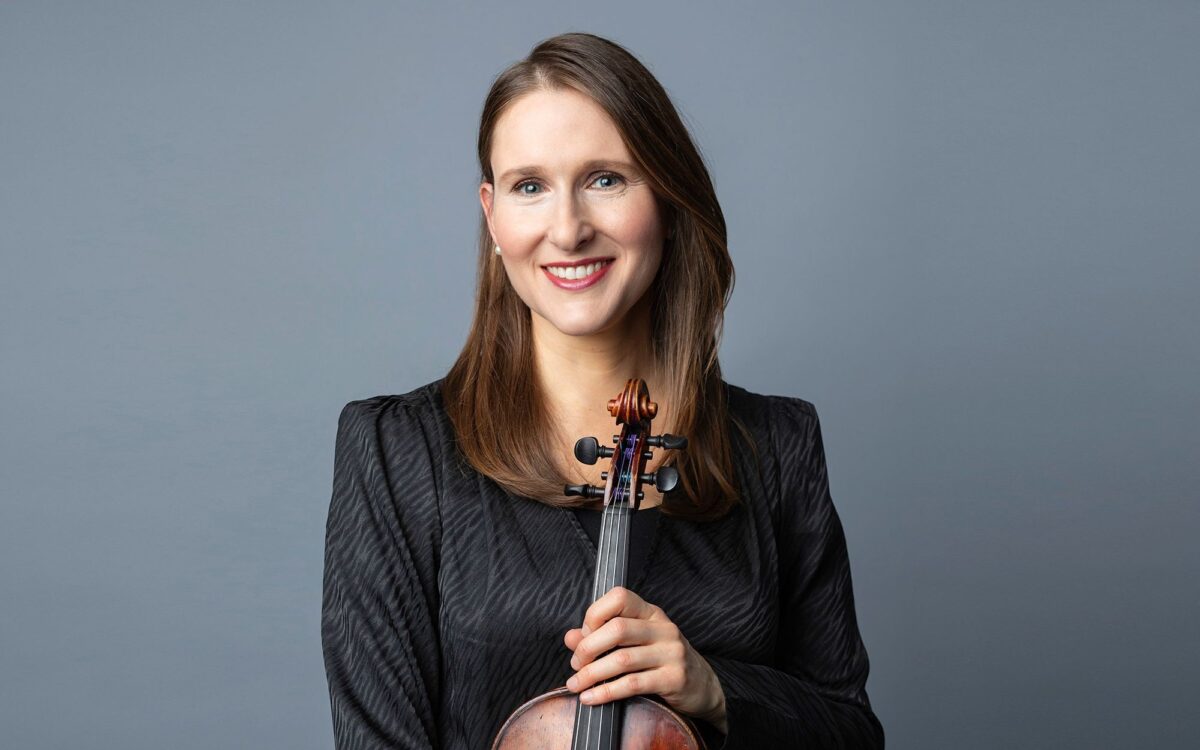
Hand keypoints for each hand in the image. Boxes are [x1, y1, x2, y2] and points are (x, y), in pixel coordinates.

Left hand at [563, 586, 727, 732]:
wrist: (703, 686)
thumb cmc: (663, 661)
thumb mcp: (636, 642)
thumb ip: (601, 637)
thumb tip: (570, 637)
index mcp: (651, 613)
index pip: (619, 597)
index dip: (595, 614)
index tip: (584, 635)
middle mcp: (663, 628)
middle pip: (617, 629)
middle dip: (588, 648)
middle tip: (576, 665)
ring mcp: (671, 653)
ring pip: (622, 659)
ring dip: (592, 674)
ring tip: (576, 684)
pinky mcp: (674, 678)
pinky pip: (632, 684)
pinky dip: (606, 692)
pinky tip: (591, 697)